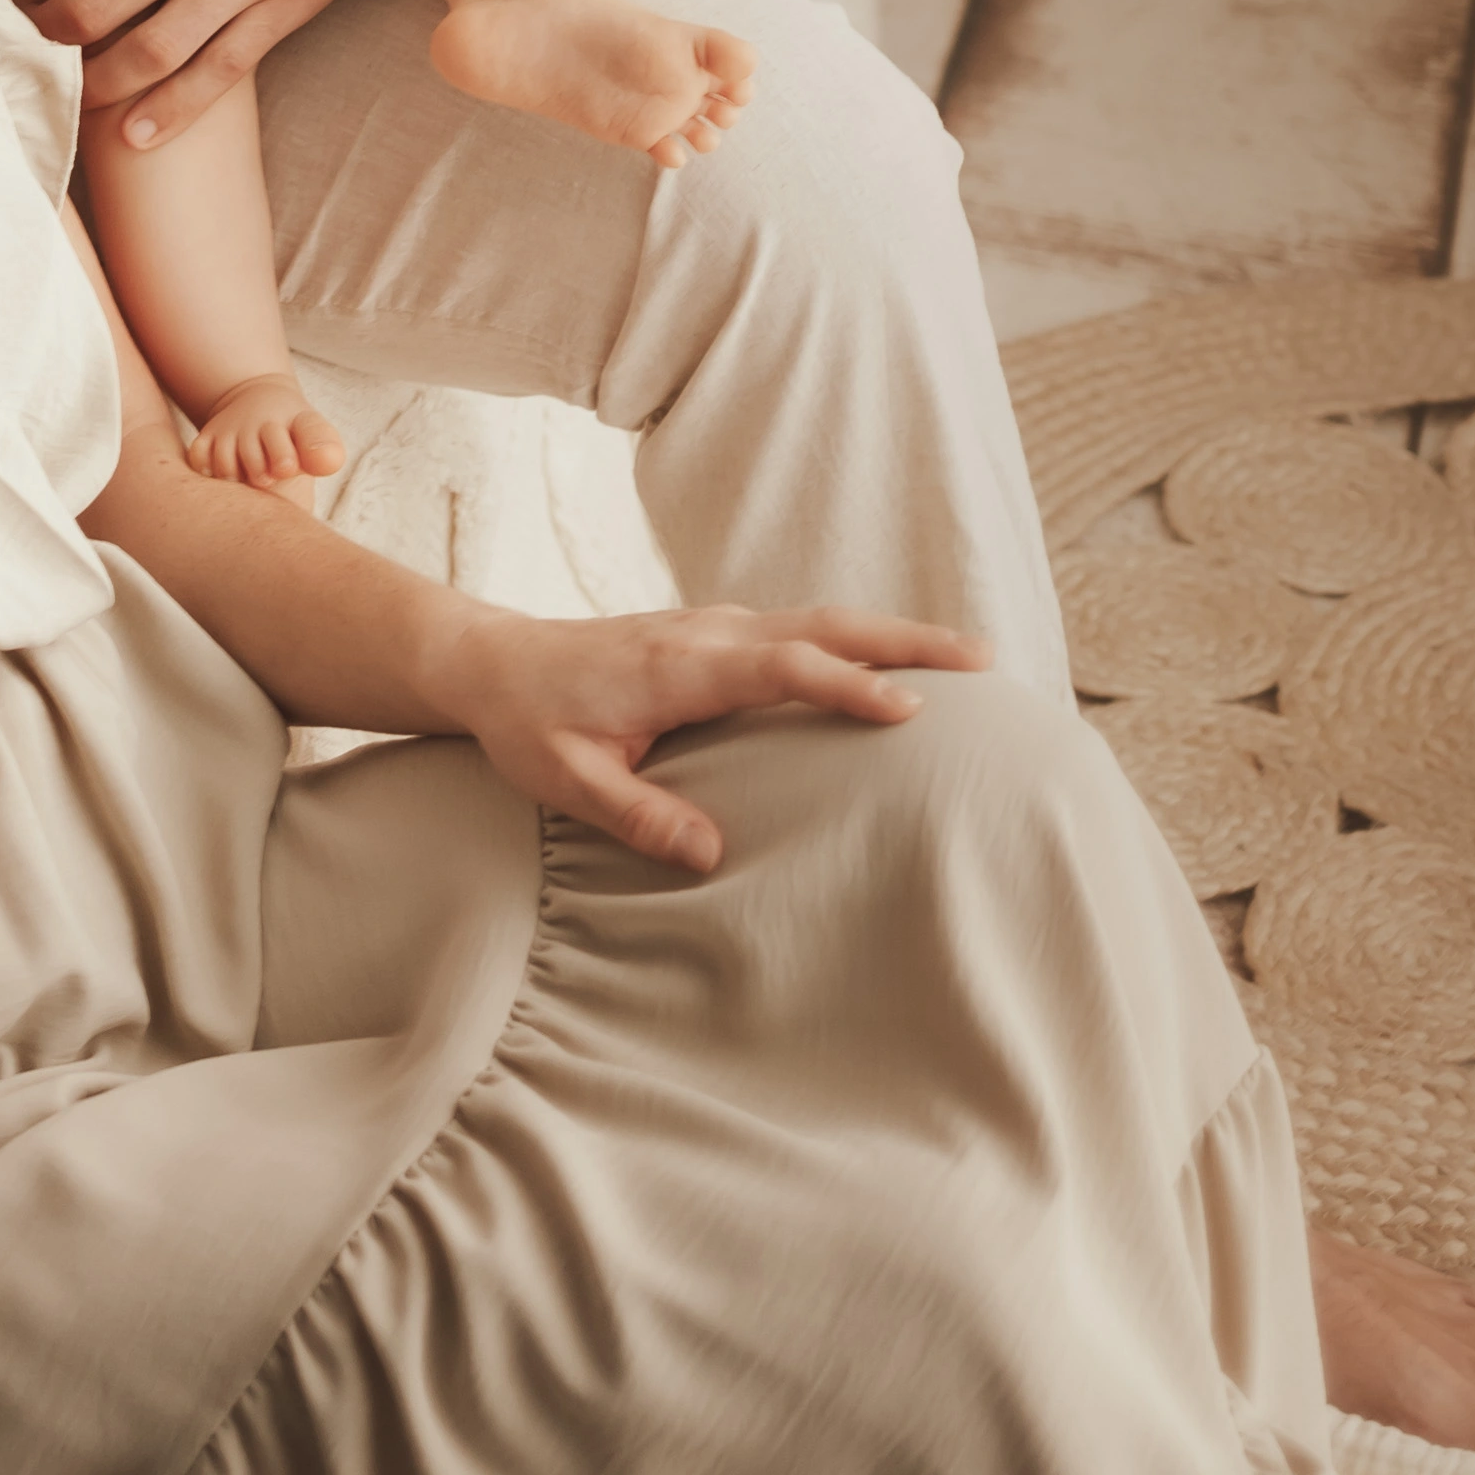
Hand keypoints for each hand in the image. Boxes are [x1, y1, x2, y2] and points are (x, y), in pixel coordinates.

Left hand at [414, 598, 988, 872]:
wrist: (491, 663)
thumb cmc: (528, 724)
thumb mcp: (568, 780)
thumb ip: (637, 816)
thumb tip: (712, 855)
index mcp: (680, 667)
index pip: (782, 668)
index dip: (847, 687)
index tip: (911, 712)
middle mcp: (707, 633)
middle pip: (824, 624)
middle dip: (906, 640)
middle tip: (983, 662)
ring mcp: (714, 626)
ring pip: (820, 620)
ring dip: (893, 634)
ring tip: (967, 661)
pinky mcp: (715, 634)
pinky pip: (801, 629)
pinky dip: (857, 639)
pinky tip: (893, 666)